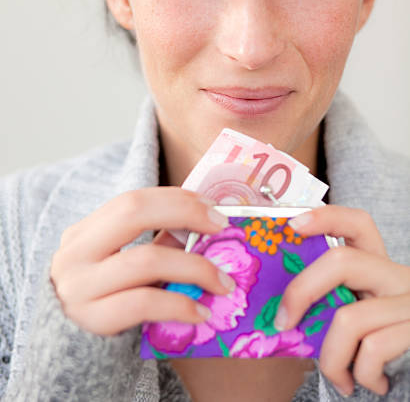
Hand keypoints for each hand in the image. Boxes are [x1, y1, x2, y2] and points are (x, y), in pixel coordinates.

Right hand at [50, 188, 234, 335]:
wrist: (71, 353)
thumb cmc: (109, 302)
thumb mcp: (126, 266)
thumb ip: (159, 242)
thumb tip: (208, 222)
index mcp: (84, 233)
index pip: (133, 200)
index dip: (177, 199)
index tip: (214, 209)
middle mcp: (75, 253)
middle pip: (133, 212)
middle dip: (185, 213)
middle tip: (222, 228)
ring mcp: (79, 285)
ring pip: (146, 260)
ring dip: (194, 267)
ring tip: (224, 282)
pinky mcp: (92, 319)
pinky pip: (143, 303)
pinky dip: (179, 305)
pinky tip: (201, 313)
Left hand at [273, 205, 409, 396]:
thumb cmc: (376, 342)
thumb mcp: (358, 310)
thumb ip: (331, 301)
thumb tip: (279, 310)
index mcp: (379, 265)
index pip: (357, 224)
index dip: (325, 217)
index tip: (293, 224)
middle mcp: (398, 276)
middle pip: (341, 262)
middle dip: (301, 292)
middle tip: (282, 323)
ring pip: (350, 317)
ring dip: (331, 357)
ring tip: (336, 376)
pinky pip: (372, 350)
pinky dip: (360, 375)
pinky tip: (365, 383)